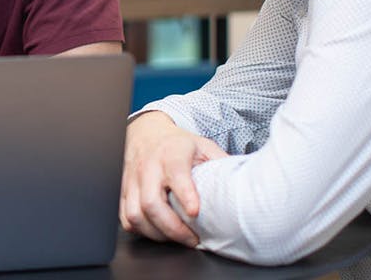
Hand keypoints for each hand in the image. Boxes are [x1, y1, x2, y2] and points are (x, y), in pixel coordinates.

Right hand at [119, 112, 227, 246]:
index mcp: (171, 153)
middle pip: (151, 202)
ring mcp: (132, 180)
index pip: (175, 173)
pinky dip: (141, 230)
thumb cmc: (178, 144)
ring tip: (175, 238)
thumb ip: (221, 164)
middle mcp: (148, 166)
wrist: (147, 133)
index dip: (185, 194)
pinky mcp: (123, 191)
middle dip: (172, 227)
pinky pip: (125, 218)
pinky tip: (157, 231)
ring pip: (134, 214)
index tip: (195, 211)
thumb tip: (246, 183)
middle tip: (192, 238)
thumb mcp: (203, 146)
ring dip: (156, 233)